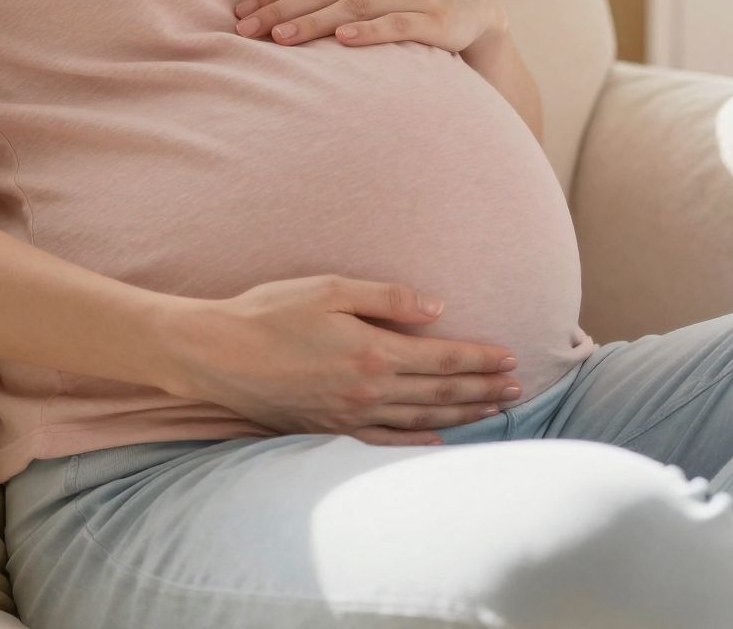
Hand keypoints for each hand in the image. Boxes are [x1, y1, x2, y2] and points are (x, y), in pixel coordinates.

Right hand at [163, 277, 524, 444]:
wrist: (215, 354)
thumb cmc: (269, 312)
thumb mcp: (329, 288)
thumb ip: (387, 297)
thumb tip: (437, 308)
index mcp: (371, 351)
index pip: (441, 357)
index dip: (480, 359)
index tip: (511, 358)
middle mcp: (367, 390)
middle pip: (439, 392)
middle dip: (482, 388)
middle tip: (517, 389)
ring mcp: (349, 416)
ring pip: (420, 419)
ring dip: (461, 414)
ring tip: (493, 410)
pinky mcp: (329, 430)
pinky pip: (385, 442)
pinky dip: (418, 443)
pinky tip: (440, 442)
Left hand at [231, 0, 503, 52]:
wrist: (481, 0)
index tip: (242, 9)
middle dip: (282, 9)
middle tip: (246, 29)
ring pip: (355, 5)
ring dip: (314, 22)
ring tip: (279, 39)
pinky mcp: (437, 19)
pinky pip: (397, 25)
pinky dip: (369, 32)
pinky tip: (342, 40)